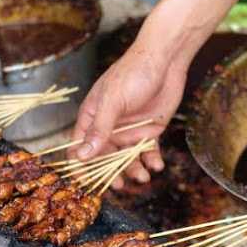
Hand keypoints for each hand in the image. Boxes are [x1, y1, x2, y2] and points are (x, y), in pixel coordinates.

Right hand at [71, 35, 186, 188]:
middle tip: (120, 184)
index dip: (82, 166)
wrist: (166, 61)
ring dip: (134, 170)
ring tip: (143, 176)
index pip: (80, 147)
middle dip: (112, 173)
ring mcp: (129, 131)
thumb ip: (99, 129)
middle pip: (105, 158)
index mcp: (92, 118)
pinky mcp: (149, 132)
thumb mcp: (113, 101)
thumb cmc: (133, 74)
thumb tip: (82, 156)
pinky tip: (157, 164)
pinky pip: (148, 152)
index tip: (88, 182)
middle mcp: (109, 128)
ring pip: (127, 159)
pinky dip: (152, 161)